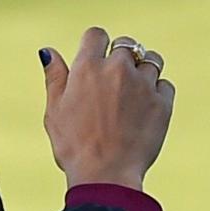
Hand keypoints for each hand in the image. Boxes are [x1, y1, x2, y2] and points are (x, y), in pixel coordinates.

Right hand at [41, 27, 174, 189]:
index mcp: (87, 70)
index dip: (94, 46)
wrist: (105, 175)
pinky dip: (155, 93)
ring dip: (141, 71)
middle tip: (110, 87)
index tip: (93, 62)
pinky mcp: (162, 101)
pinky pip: (163, 85)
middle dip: (119, 59)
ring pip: (150, 60)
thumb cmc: (74, 147)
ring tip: (129, 96)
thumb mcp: (54, 112)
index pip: (96, 35)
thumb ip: (54, 78)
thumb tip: (48, 52)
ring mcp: (143, 84)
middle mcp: (117, 69)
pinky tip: (140, 111)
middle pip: (126, 45)